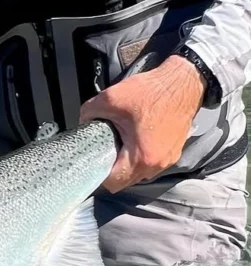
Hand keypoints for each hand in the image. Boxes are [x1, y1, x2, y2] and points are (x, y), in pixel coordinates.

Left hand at [79, 54, 205, 192]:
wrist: (182, 83)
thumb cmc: (152, 91)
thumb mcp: (110, 98)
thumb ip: (89, 113)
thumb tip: (83, 122)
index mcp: (142, 157)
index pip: (113, 182)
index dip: (98, 173)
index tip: (91, 161)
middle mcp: (158, 164)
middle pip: (126, 180)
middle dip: (112, 169)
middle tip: (103, 150)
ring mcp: (168, 159)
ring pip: (139, 173)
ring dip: (127, 163)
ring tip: (119, 143)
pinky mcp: (173, 152)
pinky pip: (151, 163)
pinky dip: (140, 156)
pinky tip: (133, 138)